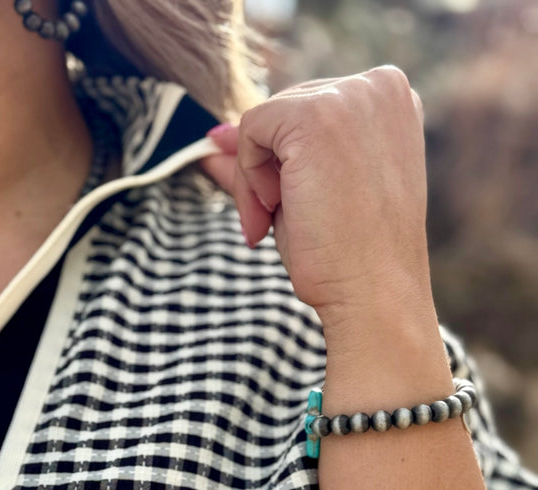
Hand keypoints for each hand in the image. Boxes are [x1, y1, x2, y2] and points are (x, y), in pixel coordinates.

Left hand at [201, 66, 434, 339]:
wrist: (374, 291)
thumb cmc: (347, 255)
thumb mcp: (303, 193)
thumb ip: (263, 158)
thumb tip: (211, 139)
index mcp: (390, 100)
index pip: (308, 109)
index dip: (284, 160)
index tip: (286, 207)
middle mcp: (379, 85)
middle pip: (284, 108)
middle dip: (267, 170)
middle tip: (271, 223)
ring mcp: (350, 95)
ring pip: (264, 121)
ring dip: (255, 178)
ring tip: (274, 220)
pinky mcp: (316, 113)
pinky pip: (250, 130)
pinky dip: (248, 177)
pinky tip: (275, 210)